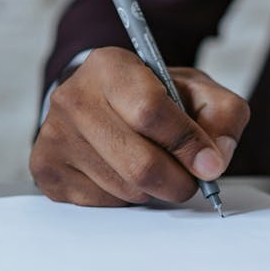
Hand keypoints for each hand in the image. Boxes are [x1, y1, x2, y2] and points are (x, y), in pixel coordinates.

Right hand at [31, 47, 249, 205]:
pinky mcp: (46, 170)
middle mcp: (72, 97)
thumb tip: (214, 163)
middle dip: (179, 181)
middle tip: (192, 180)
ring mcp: (53, 135)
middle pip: (139, 163)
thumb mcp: (198, 91)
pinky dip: (128, 198)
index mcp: (110, 66)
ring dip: (155, 190)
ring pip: (125, 189)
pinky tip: (126, 173)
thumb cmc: (156, 96)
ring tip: (157, 167)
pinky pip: (104, 204)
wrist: (104, 100)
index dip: (188, 144)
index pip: (151, 112)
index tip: (210, 164)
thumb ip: (223, 116)